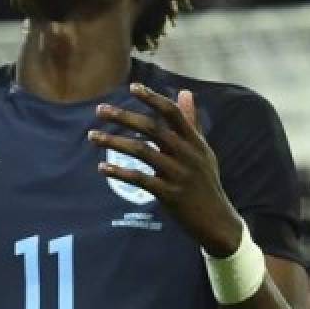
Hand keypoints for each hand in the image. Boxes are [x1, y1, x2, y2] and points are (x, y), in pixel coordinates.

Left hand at [90, 83, 242, 256]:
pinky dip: (119, 173)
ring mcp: (178, 174)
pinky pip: (140, 179)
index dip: (153, 98)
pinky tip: (102, 168)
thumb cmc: (206, 182)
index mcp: (194, 141)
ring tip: (92, 136)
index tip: (132, 87)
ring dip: (114, 142)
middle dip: (123, 117)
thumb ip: (191, 121)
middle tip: (99, 110)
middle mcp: (187, 154)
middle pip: (152, 128)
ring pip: (141, 151)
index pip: (172, 113)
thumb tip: (185, 91)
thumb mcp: (203, 150)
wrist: (217, 221)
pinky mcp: (169, 194)